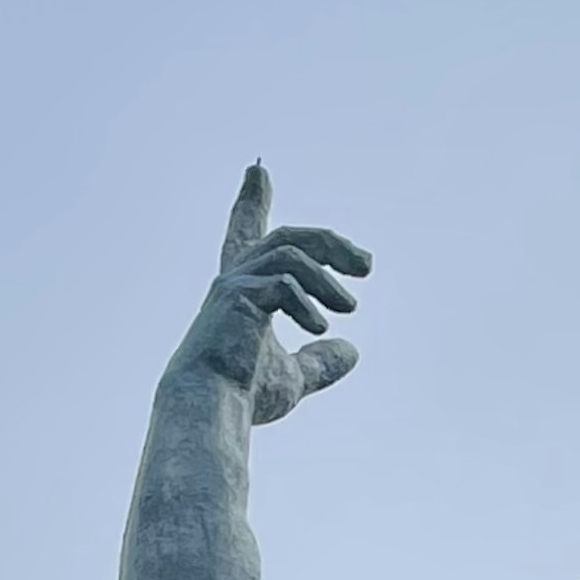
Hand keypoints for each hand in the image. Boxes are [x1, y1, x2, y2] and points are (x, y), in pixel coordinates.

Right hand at [178, 163, 371, 425]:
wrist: (211, 409)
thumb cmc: (242, 395)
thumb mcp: (294, 377)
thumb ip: (320, 362)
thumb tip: (353, 350)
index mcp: (243, 290)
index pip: (248, 236)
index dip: (252, 201)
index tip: (258, 171)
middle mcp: (235, 278)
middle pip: (287, 236)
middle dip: (330, 242)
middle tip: (367, 264)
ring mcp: (234, 283)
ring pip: (291, 253)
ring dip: (327, 276)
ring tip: (351, 306)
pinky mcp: (238, 295)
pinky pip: (284, 283)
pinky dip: (308, 303)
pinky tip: (322, 328)